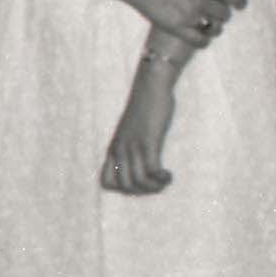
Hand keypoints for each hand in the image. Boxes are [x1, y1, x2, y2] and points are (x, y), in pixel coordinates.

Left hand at [101, 48, 181, 196]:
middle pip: (125, 186)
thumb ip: (131, 144)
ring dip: (154, 187)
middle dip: (143, 191)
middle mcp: (120, 149)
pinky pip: (152, 171)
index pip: (106, 181)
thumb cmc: (145, 105)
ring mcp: (133, 146)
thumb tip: (138, 160)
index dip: (121, 189)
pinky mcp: (148, 141)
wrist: (151, 85)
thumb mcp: (131, 129)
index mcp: (114, 147)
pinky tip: (168, 175)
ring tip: (165, 181)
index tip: (139, 182)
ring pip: (138, 181)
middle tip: (157, 184)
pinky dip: (161, 179)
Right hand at [126, 0, 242, 50]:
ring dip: (216, 26)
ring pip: (215, 28)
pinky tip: (203, 37)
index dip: (241, 1)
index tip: (240, 4)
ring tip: (211, 24)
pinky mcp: (177, 28)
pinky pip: (199, 41)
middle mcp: (201, 0)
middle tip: (218, 10)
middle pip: (225, 13)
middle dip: (224, 12)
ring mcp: (190, 16)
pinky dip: (205, 41)